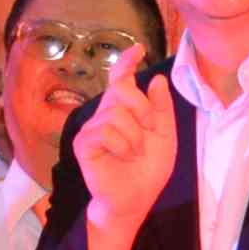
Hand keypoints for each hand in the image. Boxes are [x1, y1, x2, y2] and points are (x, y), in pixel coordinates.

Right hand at [72, 46, 177, 234]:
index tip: (139, 49)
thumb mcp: (165, 137)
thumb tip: (156, 79)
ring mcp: (91, 129)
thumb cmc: (147, 170)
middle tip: (149, 130)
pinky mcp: (83, 144)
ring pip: (116, 113)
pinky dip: (122, 145)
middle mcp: (104, 115)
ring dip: (134, 135)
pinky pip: (104, 131)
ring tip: (135, 153)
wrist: (135, 201)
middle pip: (121, 89)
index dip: (126, 62)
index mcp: (124, 111)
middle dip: (142, 108)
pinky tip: (124, 157)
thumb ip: (162, 109)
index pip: (121, 79)